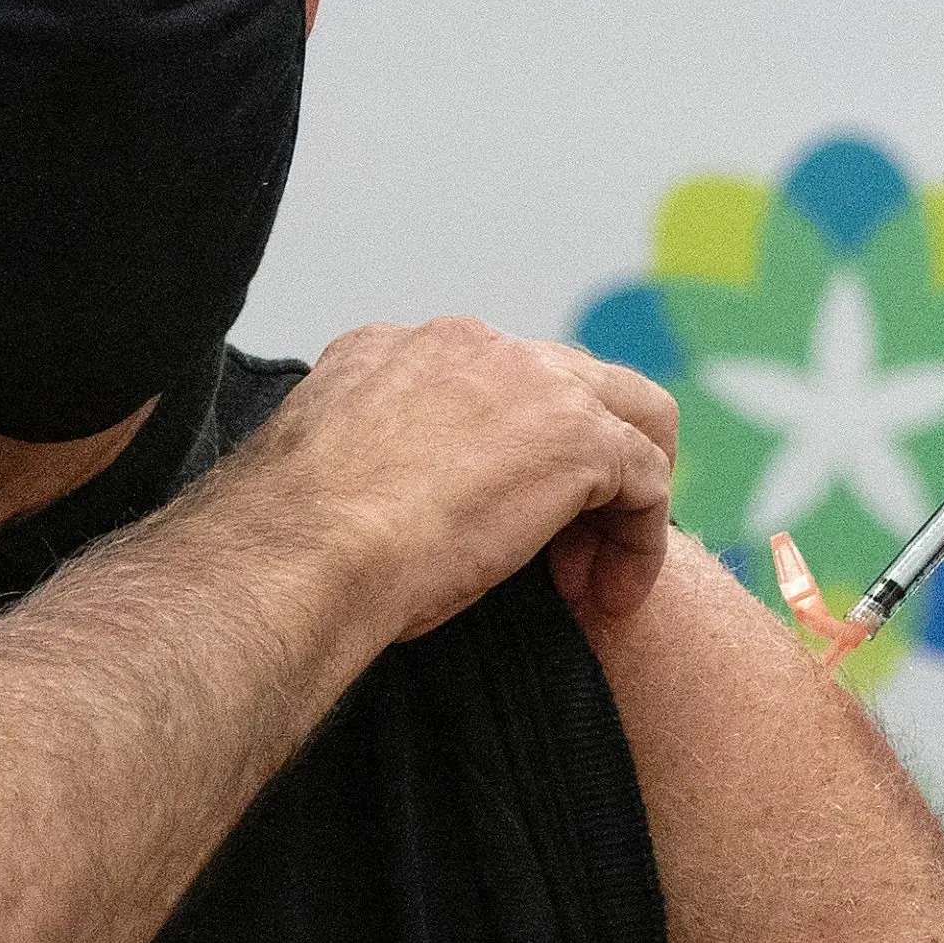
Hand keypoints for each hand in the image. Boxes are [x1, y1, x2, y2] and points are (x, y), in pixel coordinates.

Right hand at [251, 318, 677, 639]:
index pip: (488, 381)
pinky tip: (608, 596)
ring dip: (619, 498)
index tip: (490, 521)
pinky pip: (646, 478)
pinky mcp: (577, 436)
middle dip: (578, 460)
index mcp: (394, 351)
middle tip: (561, 545)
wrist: (304, 553)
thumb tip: (384, 499)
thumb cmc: (298, 543)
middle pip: (568, 381)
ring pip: (628, 414)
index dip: (507, 453)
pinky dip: (638, 541)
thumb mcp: (331, 476)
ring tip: (594, 574)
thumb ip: (372, 460)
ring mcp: (529, 380)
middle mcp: (467, 345)